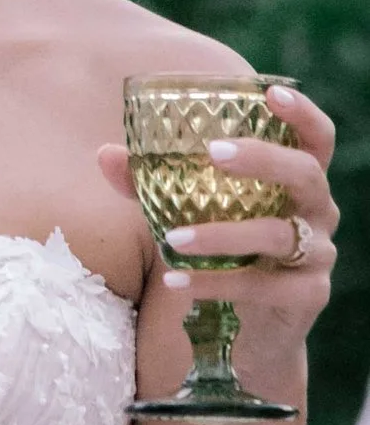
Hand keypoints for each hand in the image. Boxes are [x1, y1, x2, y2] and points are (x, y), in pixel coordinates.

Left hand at [100, 83, 338, 393]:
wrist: (246, 331)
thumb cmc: (223, 251)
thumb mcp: (189, 212)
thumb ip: (152, 183)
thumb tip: (105, 154)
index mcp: (297, 181)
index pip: (316, 138)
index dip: (302, 112)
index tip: (272, 93)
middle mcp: (318, 212)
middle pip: (306, 174)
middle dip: (262, 159)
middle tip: (212, 154)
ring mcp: (318, 255)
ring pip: (279, 235)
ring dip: (222, 233)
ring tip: (171, 239)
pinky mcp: (307, 296)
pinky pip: (264, 286)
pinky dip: (218, 281)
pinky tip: (176, 282)